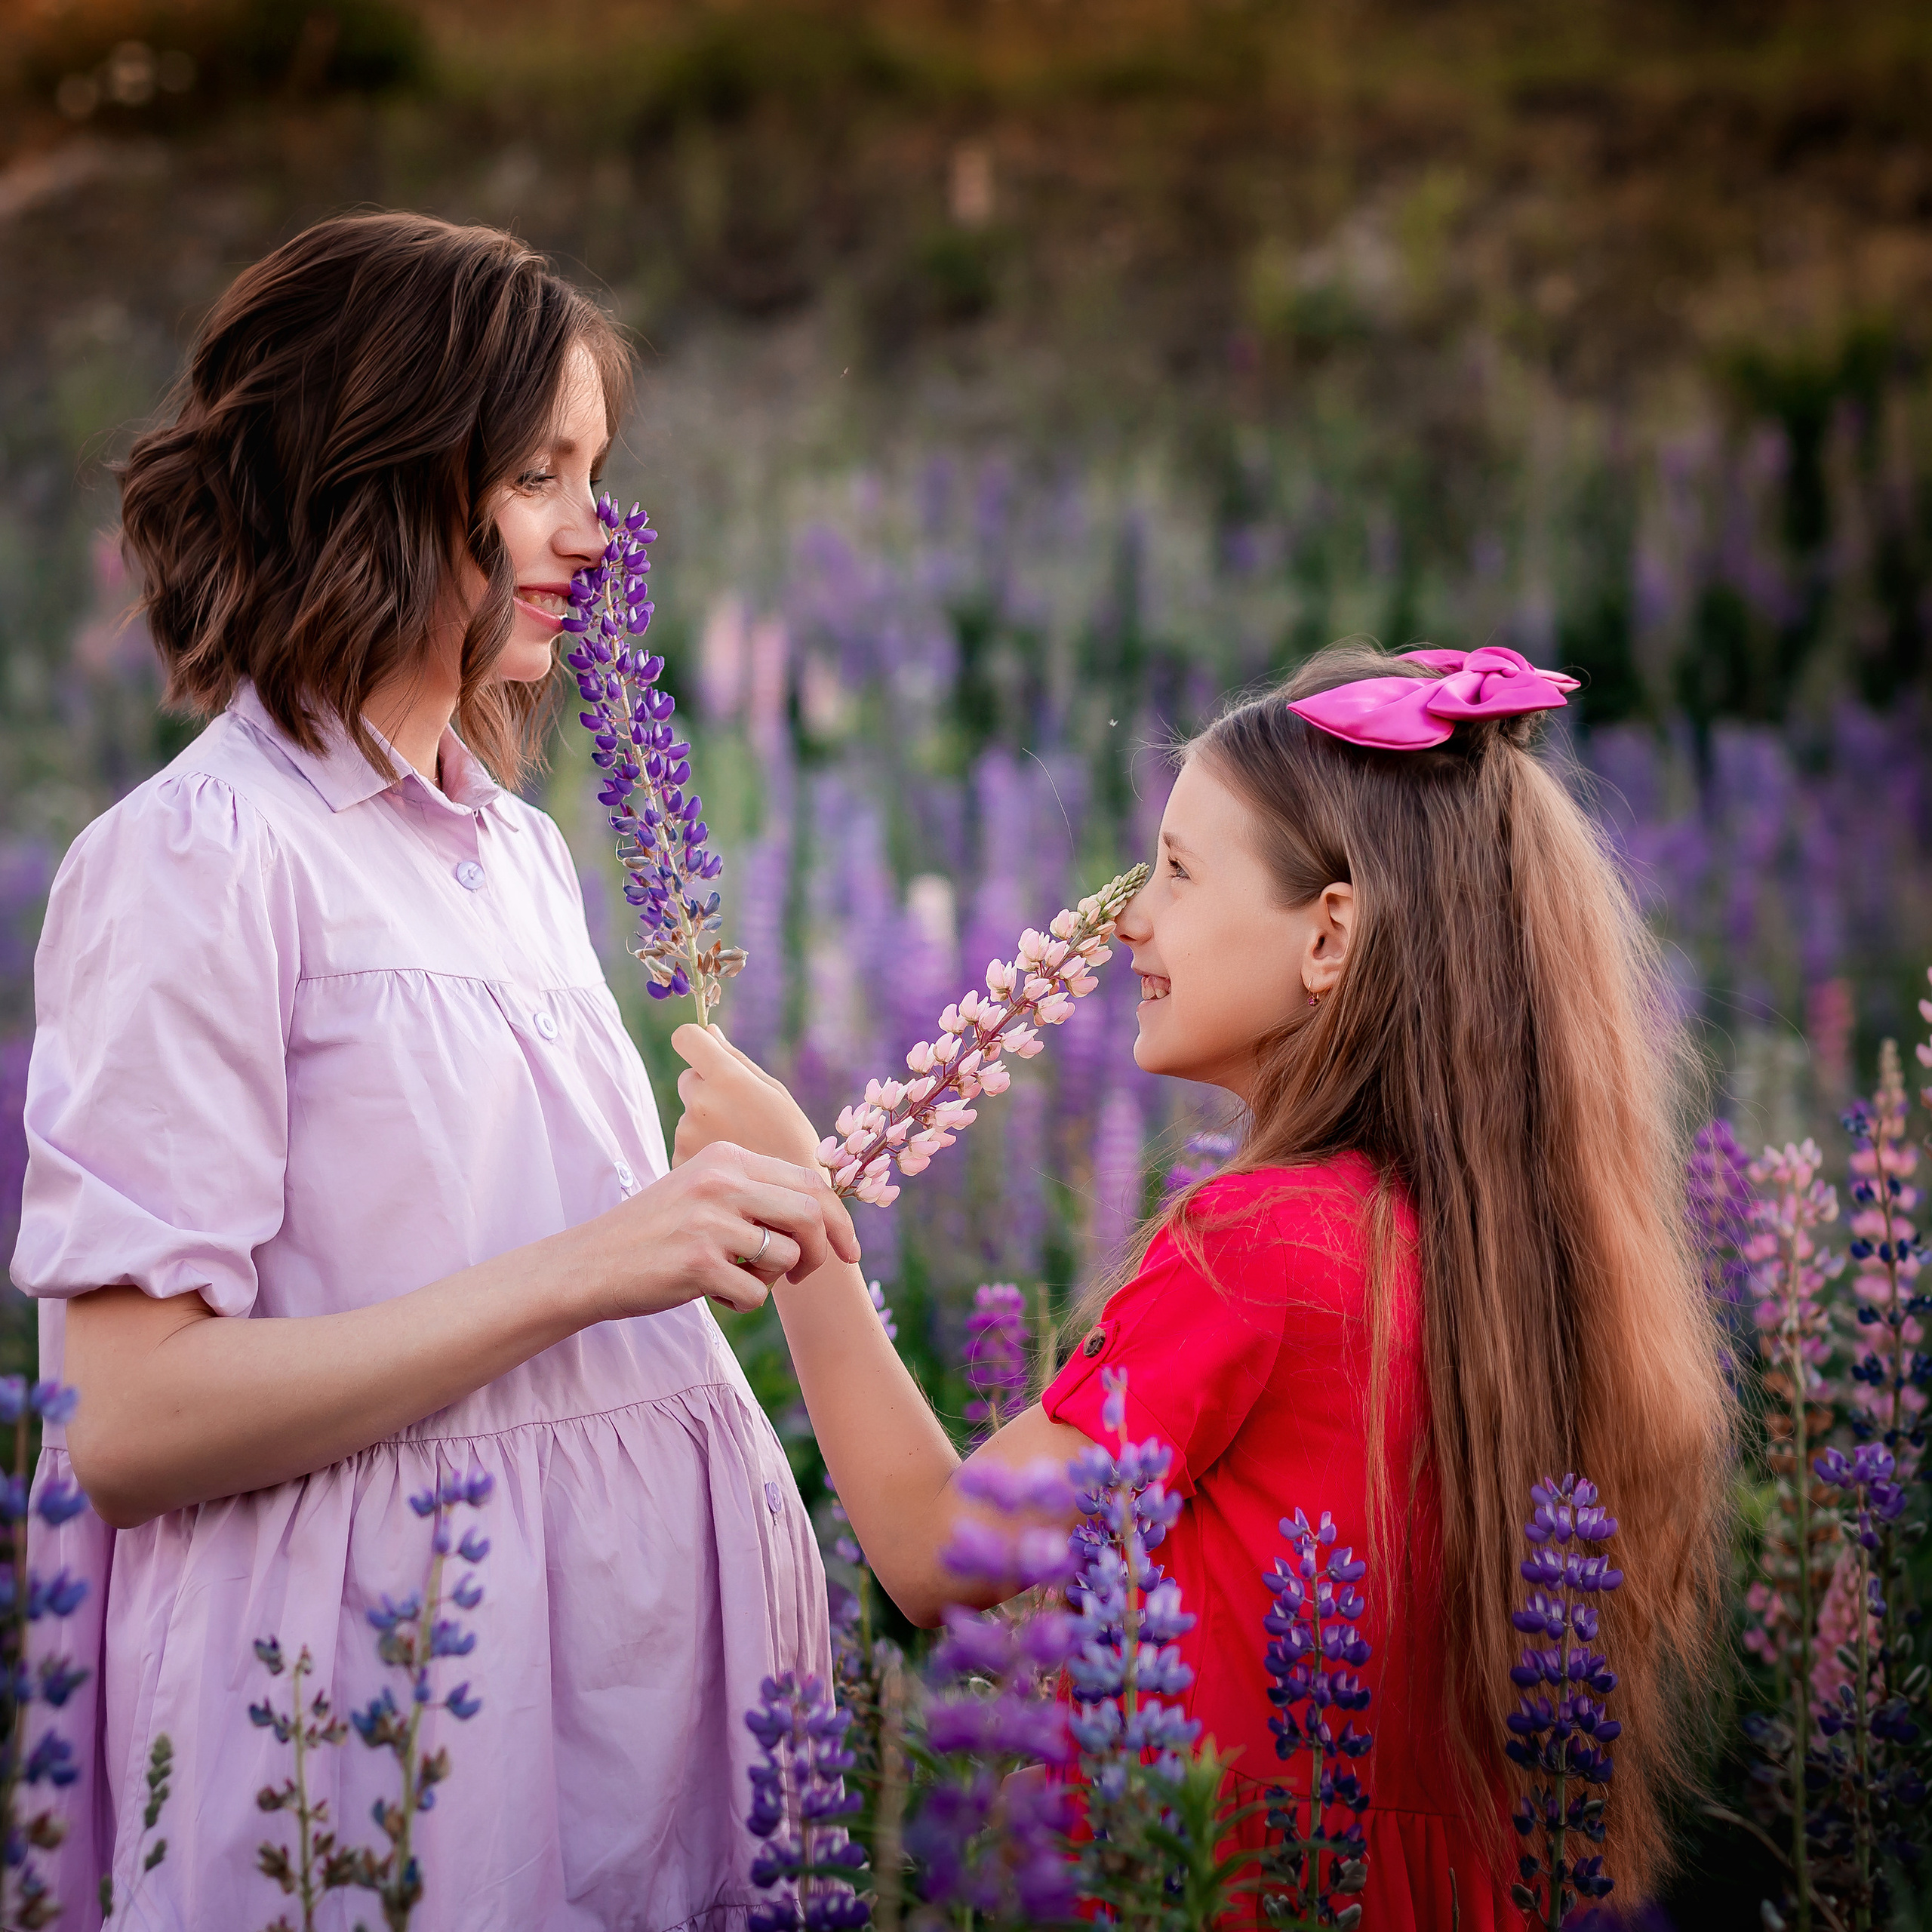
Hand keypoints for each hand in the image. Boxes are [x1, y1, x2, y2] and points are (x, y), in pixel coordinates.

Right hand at [581, 1140, 860, 1320]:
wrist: (589, 1264)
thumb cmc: (654, 1233)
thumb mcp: (702, 1190)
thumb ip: (754, 1191)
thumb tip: (825, 1213)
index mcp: (726, 1157)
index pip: (809, 1179)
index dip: (838, 1220)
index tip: (848, 1251)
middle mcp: (721, 1181)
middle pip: (810, 1214)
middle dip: (821, 1252)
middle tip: (802, 1277)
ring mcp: (709, 1221)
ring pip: (788, 1256)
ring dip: (773, 1280)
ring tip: (738, 1279)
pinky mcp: (699, 1263)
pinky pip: (758, 1293)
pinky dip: (744, 1303)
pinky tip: (715, 1296)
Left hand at [672, 1024, 826, 1172]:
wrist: (790, 1200)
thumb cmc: (792, 1141)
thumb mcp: (775, 1093)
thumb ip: (737, 1060)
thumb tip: (710, 1031)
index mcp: (726, 1078)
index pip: (686, 1038)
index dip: (696, 1042)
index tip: (708, 1053)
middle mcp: (700, 1102)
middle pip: (688, 1078)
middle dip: (707, 1088)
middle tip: (739, 1113)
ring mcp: (686, 1133)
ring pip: (689, 1113)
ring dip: (706, 1121)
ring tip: (739, 1143)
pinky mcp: (678, 1159)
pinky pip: (686, 1141)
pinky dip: (701, 1148)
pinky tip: (728, 1161)